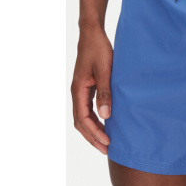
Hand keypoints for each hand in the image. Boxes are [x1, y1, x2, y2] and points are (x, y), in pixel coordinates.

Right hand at [71, 26, 112, 153]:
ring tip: (106, 141)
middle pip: (81, 122)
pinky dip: (95, 120)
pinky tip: (105, 123)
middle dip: (93, 137)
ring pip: (83, 117)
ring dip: (93, 130)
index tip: (107, 142)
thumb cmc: (99, 50)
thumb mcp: (106, 71)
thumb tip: (106, 116)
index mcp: (79, 90)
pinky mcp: (87, 87)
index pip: (84, 119)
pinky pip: (88, 109)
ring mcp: (81, 91)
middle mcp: (77, 93)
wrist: (93, 35)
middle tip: (106, 150)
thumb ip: (106, 93)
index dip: (95, 132)